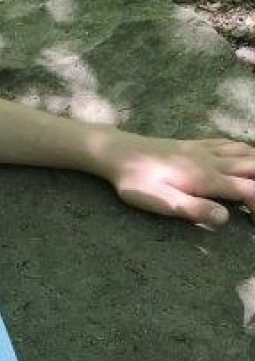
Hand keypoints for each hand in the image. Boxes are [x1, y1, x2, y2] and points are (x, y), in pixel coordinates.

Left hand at [92, 131, 254, 225]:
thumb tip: (225, 218)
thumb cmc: (137, 182)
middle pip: (253, 167)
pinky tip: (244, 154)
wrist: (120, 152)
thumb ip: (194, 209)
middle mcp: (212, 161)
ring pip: (246, 151)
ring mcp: (205, 150)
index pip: (248, 190)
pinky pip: (229, 142)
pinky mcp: (196, 144)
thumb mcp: (162, 202)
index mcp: (206, 179)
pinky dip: (245, 149)